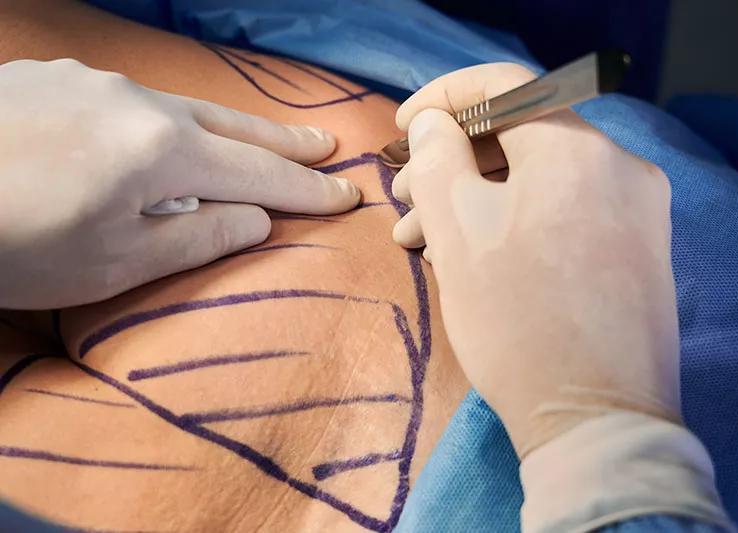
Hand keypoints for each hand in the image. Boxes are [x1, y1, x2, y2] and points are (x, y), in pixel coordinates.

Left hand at [0, 59, 358, 308]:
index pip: (258, 172)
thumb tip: (256, 218)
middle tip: (326, 144)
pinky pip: (128, 103)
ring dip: (225, 129)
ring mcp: (92, 82)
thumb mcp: (116, 263)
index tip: (347, 195)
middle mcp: (136, 100)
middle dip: (284, 139)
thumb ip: (198, 236)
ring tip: (259, 140)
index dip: (307, 188)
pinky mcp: (52, 80)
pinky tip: (155, 140)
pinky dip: (161, 124)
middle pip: (231, 123)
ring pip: (180, 107)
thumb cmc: (13, 246)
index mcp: (162, 148)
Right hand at [392, 63, 679, 455]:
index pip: (505, 87)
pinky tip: (474, 257)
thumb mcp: (457, 232)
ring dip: (478, 200)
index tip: (404, 126)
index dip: (444, 98)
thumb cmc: (517, 322)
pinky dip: (515, 223)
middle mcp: (619, 167)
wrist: (593, 420)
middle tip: (406, 201)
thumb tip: (436, 124)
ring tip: (424, 239)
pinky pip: (565, 213)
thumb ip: (437, 160)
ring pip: (540, 181)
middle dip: (454, 163)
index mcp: (576, 150)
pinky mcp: (637, 249)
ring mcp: (636, 210)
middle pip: (521, 138)